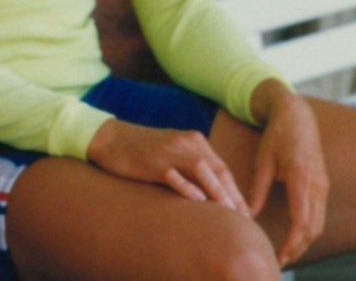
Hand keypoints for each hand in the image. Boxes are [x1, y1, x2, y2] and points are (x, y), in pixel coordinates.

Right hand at [86, 118, 249, 214]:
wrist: (110, 138)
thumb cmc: (143, 149)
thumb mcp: (173, 151)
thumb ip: (193, 164)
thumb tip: (213, 191)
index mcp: (193, 140)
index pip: (222, 167)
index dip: (236, 190)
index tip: (245, 211)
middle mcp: (185, 143)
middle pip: (217, 169)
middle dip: (233, 195)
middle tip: (243, 217)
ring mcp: (168, 151)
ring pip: (201, 170)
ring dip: (217, 192)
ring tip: (228, 212)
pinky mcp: (152, 161)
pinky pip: (174, 175)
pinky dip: (188, 188)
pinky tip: (198, 201)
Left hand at [247, 80, 328, 266]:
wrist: (298, 115)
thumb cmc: (277, 136)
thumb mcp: (263, 161)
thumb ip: (257, 190)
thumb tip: (247, 216)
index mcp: (301, 177)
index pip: (302, 221)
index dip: (293, 243)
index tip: (281, 257)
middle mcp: (318, 184)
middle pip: (313, 229)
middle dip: (299, 249)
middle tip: (280, 263)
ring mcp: (324, 186)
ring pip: (319, 225)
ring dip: (305, 243)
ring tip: (286, 255)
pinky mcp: (324, 185)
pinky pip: (320, 215)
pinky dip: (309, 231)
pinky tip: (295, 238)